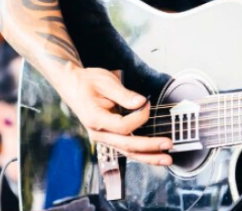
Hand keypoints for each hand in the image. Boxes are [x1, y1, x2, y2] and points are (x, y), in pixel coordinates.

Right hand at [57, 64, 172, 165]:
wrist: (72, 85)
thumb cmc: (87, 82)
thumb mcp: (105, 82)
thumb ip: (124, 94)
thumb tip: (141, 103)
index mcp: (95, 118)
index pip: (122, 126)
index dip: (139, 117)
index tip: (147, 104)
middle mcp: (98, 133)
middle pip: (127, 145)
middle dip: (150, 147)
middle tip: (168, 145)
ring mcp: (102, 137)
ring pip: (127, 152)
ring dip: (148, 156)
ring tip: (166, 159)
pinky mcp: (108, 136)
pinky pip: (125, 148)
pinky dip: (141, 153)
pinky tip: (154, 155)